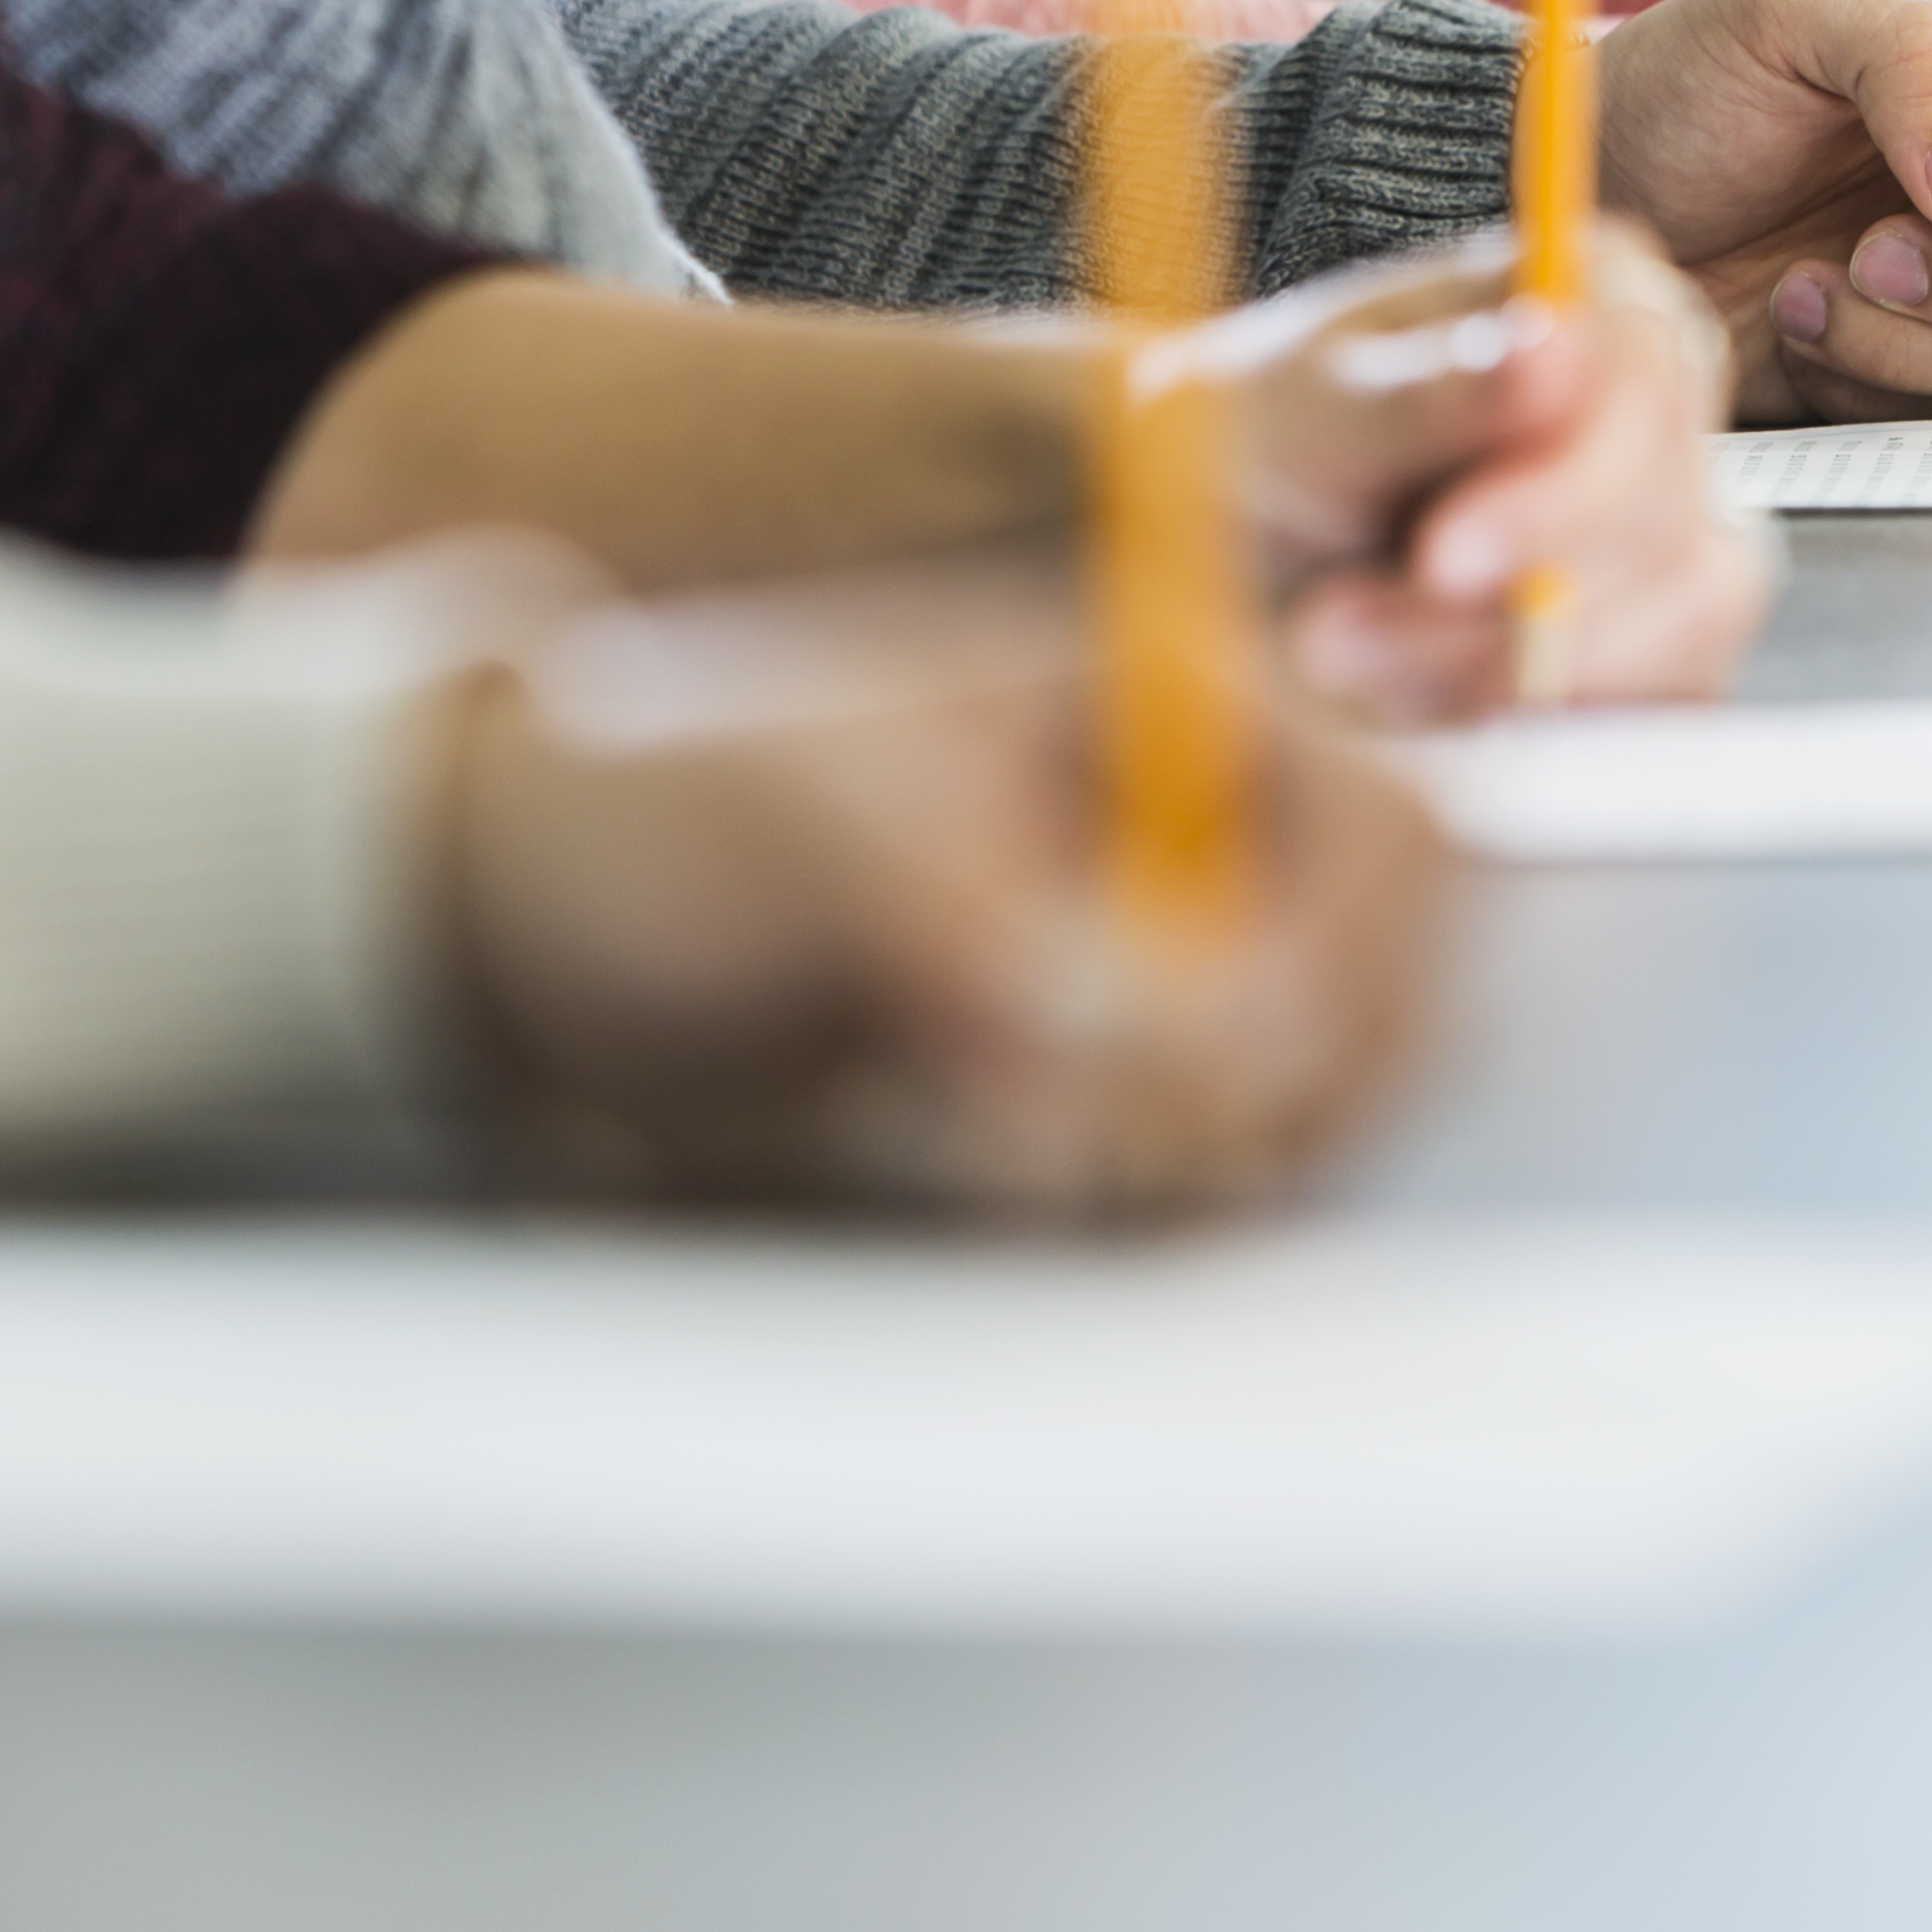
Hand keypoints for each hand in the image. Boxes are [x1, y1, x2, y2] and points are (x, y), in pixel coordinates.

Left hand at [435, 578, 1449, 1221]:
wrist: (538, 923)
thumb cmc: (665, 813)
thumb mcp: (816, 835)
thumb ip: (991, 931)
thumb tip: (1160, 1057)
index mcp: (1174, 711)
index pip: (1393, 837)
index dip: (1360, 963)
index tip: (1249, 1068)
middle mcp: (1204, 853)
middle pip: (1390, 1002)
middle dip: (1296, 1096)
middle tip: (1134, 1154)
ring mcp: (1169, 990)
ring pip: (1309, 1121)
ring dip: (1203, 1174)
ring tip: (1009, 1159)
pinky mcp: (1107, 1112)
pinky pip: (1202, 1199)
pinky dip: (1132, 1220)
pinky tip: (994, 1189)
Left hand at [1168, 230, 1775, 720]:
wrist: (1229, 557)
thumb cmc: (1272, 445)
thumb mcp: (1310, 412)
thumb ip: (1427, 390)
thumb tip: (1548, 347)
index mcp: (1598, 294)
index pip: (1644, 386)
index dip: (1558, 491)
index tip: (1440, 562)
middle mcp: (1659, 407)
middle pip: (1663, 518)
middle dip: (1496, 606)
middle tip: (1333, 636)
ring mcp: (1679, 530)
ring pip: (1675, 624)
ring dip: (1492, 671)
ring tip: (1343, 655)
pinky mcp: (1669, 645)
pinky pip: (1657, 703)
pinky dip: (1527, 721)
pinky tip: (1413, 697)